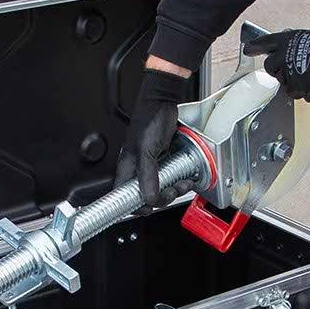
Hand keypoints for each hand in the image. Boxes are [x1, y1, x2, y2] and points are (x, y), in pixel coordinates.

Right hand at [115, 66, 193, 208]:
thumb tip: (150, 197)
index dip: (137, 207)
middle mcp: (136, 170)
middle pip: (146, 197)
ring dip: (174, 190)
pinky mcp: (162, 161)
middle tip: (174, 190)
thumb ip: (148, 175)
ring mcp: (150, 166)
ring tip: (183, 183)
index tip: (151, 207)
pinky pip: (170, 178)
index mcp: (126, 170)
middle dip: (163, 197)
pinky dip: (179, 180)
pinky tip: (185, 176)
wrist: (163, 101)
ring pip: (160, 189)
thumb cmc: (149, 120)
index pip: (124, 198)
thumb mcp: (147, 149)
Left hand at [243, 29, 309, 101]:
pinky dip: (302, 89)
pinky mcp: (296, 89)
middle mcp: (285, 56)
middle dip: (277, 68)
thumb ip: (296, 44)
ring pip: (282, 81)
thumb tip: (286, 47)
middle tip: (292, 67)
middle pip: (269, 66)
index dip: (255, 46)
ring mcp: (289, 74)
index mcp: (289, 40)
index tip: (248, 49)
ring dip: (292, 79)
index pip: (265, 42)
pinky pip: (294, 92)